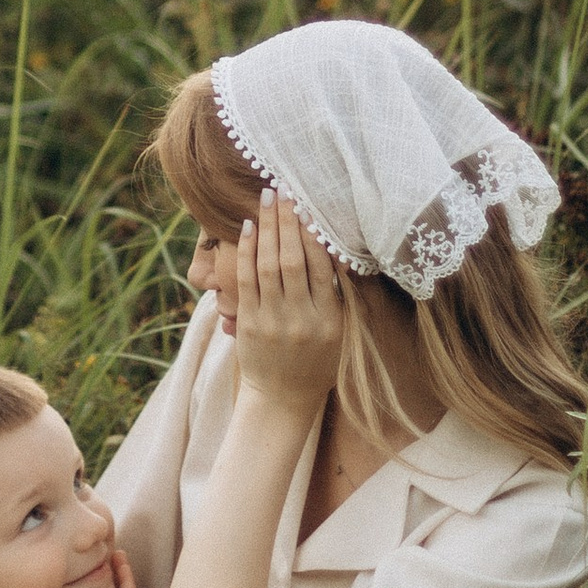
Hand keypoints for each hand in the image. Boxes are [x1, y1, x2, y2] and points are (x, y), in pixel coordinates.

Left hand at [229, 191, 344, 422]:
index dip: (315, 234)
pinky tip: (249, 227)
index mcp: (330, 320)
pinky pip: (246, 280)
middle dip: (288, 221)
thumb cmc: (317, 362)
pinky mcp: (249, 323)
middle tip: (285, 189)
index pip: (324, 268)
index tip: (311, 205)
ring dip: (267, 227)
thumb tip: (341, 250)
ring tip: (267, 198)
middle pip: (294, 260)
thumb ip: (340, 297)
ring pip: (269, 265)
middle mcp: (303, 319)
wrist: (283, 398)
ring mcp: (273, 321)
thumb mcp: (341, 334)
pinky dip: (246, 251)